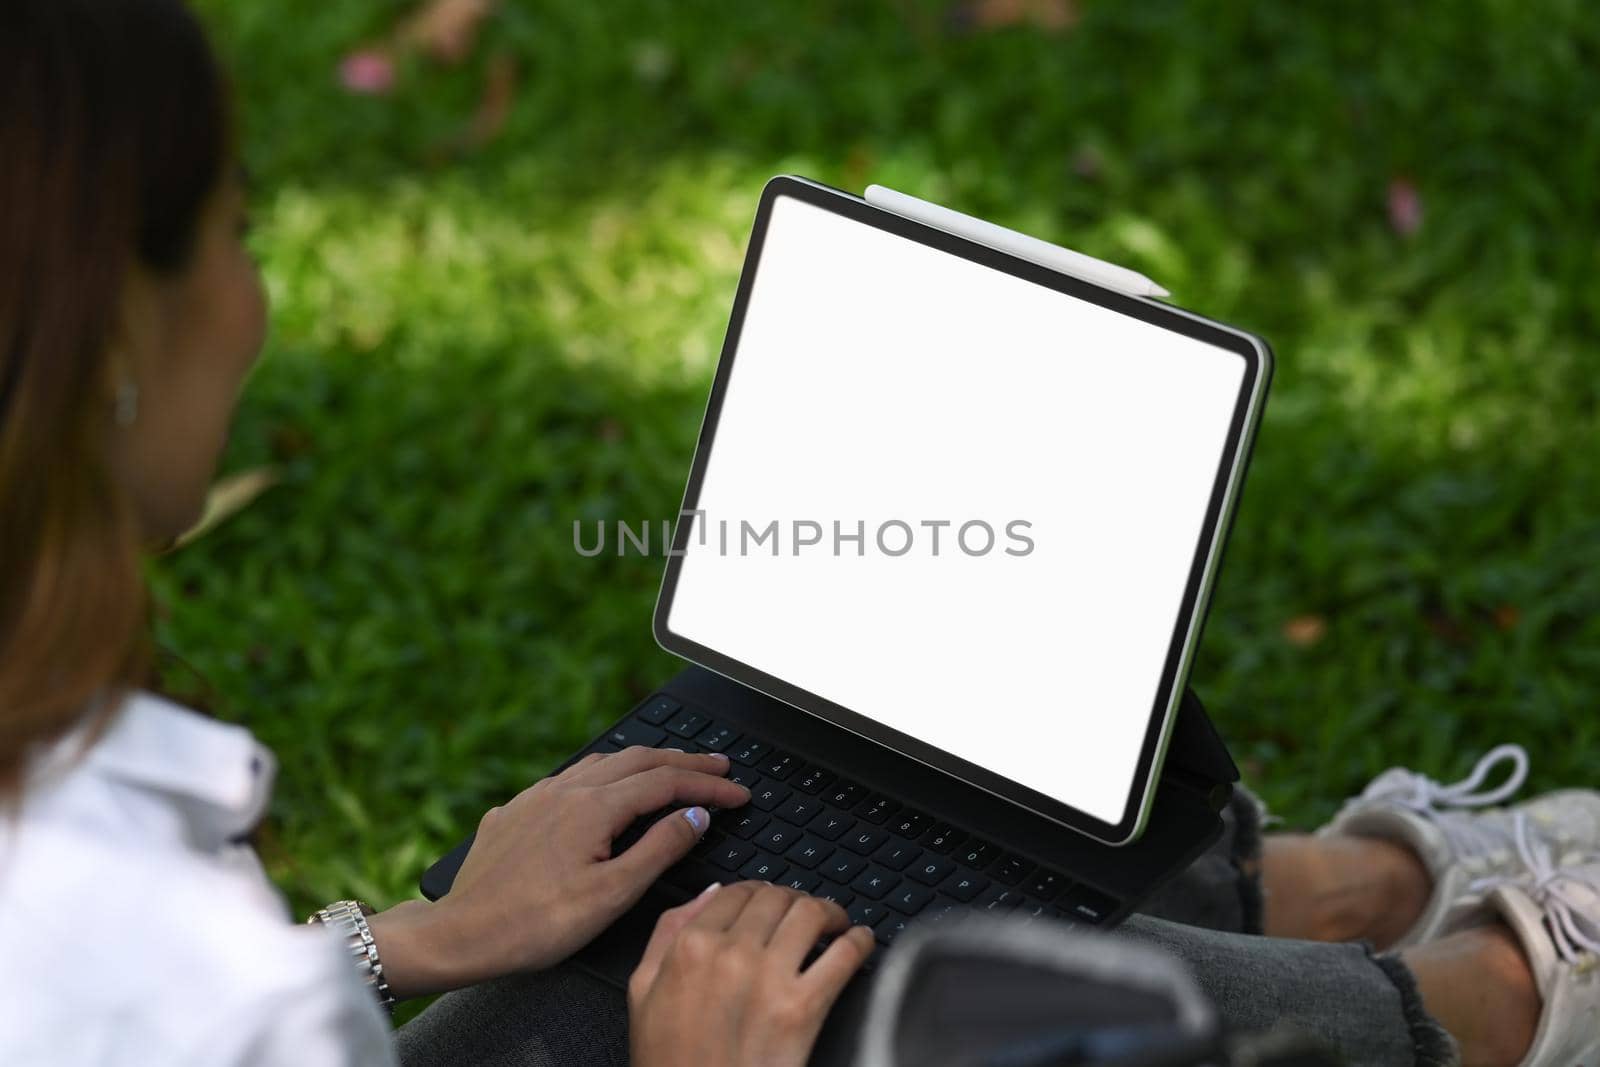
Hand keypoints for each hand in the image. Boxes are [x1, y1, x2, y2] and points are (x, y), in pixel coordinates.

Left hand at [369, 746, 749, 995]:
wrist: (461, 934)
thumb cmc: (535, 924)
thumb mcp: (612, 894)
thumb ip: (659, 848)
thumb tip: (695, 815)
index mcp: (594, 806)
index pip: (667, 781)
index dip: (709, 784)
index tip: (739, 792)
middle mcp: (566, 789)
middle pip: (638, 759)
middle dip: (684, 760)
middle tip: (720, 766)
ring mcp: (537, 796)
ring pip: (603, 762)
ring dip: (644, 762)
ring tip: (671, 769)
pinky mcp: (515, 810)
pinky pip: (570, 777)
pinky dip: (604, 775)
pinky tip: (602, 790)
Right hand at [628, 882, 875, 1066]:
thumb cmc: (671, 1061)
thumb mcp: (643, 990)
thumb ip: (668, 932)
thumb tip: (709, 894)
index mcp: (690, 947)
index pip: (737, 892)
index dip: (762, 891)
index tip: (774, 900)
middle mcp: (730, 954)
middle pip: (778, 898)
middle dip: (796, 899)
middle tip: (807, 914)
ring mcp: (768, 979)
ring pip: (810, 913)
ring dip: (830, 912)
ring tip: (836, 924)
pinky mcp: (802, 1010)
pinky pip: (843, 956)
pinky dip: (860, 942)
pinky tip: (861, 943)